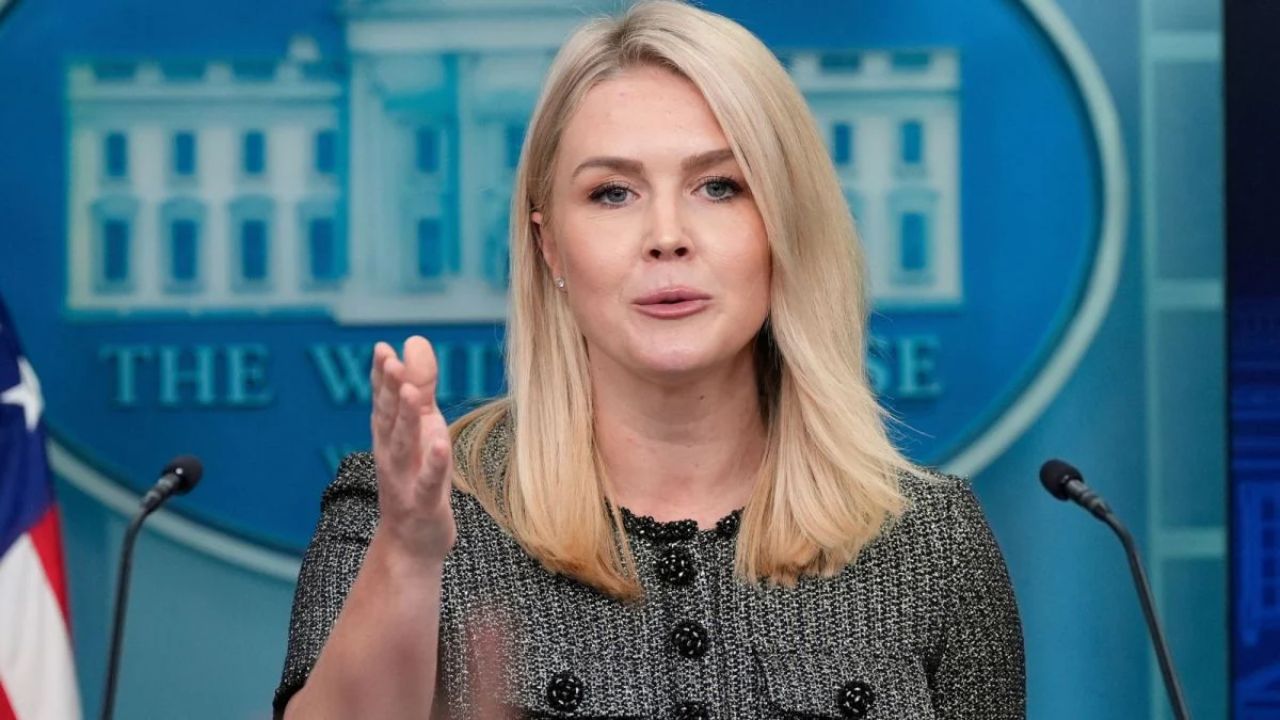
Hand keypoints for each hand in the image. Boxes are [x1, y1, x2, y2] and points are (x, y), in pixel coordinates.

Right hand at [370, 336, 456, 558]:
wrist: (412, 542)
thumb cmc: (418, 475)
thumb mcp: (422, 426)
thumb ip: (420, 387)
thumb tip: (414, 341)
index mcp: (390, 435)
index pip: (382, 400)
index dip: (381, 375)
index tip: (382, 348)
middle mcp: (392, 454)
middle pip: (388, 418)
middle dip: (388, 388)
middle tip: (389, 360)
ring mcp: (405, 480)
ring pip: (403, 445)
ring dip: (404, 418)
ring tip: (408, 391)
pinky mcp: (424, 503)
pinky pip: (428, 481)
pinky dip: (433, 462)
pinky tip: (440, 442)